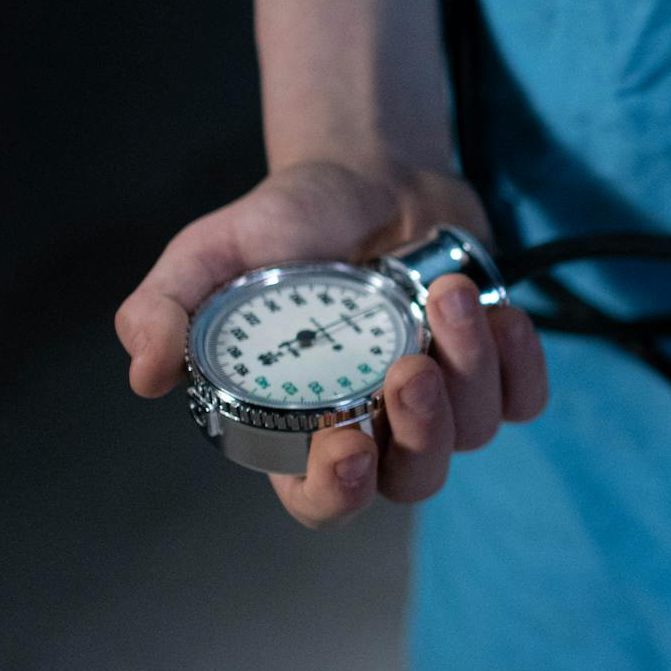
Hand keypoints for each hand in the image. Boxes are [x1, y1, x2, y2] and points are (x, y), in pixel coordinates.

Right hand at [116, 160, 548, 525]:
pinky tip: (500, 314)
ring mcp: (443, 399)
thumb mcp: (211, 253)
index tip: (346, 443)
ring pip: (474, 431)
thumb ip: (165, 307)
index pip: (322, 498)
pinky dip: (522, 363)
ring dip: (470, 370)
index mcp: (303, 423)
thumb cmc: (288, 224)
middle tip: (410, 368)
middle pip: (412, 479)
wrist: (369, 172)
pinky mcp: (494, 366)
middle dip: (421, 433)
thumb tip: (145, 375)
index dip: (336, 491)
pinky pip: (525, 397)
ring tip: (447, 293)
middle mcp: (378, 424)